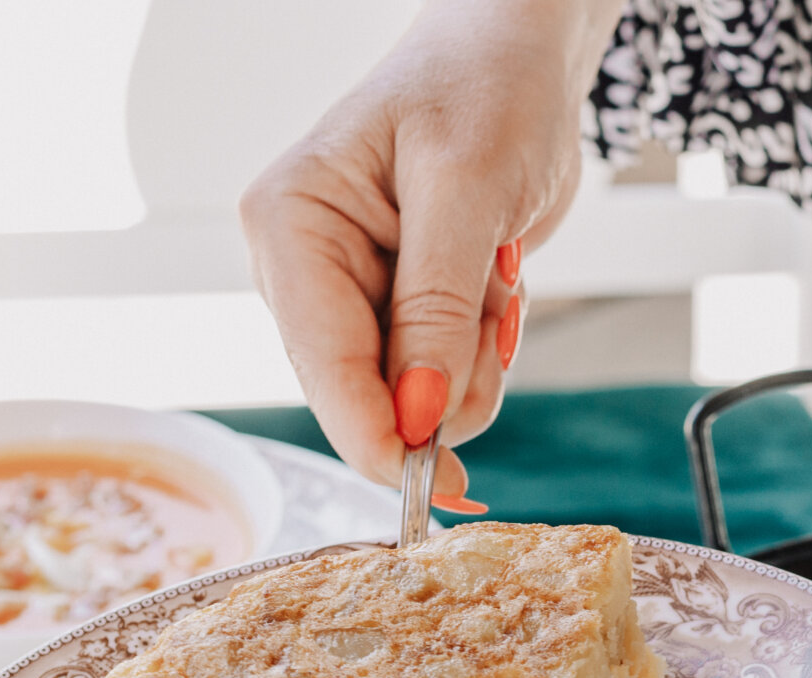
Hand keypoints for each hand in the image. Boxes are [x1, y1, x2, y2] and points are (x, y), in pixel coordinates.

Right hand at [239, 0, 622, 502]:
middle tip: (494, 306)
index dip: (376, 435)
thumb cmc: (483, 88)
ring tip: (494, 276)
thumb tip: (417, 413)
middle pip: (366, 395)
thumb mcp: (466, 188)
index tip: (430, 484)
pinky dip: (484, 349)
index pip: (321, 363)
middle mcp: (305, 269)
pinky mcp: (398, 312)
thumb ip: (436, 307)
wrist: (519, 58)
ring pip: (414, 397)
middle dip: (445, 377)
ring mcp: (351, 297)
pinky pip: (444, 376)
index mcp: (291, 224)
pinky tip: (493, 286)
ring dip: (475, 358)